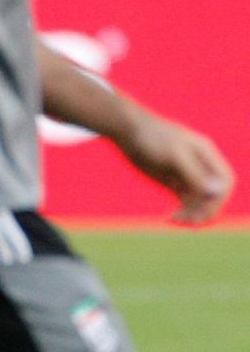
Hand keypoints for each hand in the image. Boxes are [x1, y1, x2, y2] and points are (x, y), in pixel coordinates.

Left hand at [117, 111, 234, 224]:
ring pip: (200, 201)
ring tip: (175, 219)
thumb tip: (216, 192)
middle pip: (213, 194)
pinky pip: (185, 202)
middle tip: (189, 220)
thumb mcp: (174, 154)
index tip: (204, 208)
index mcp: (206, 155)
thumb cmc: (151, 136)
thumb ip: (195, 173)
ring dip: (193, 214)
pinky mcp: (173, 182)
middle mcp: (200, 166)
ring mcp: (187, 175)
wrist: (126, 131)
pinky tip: (170, 217)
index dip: (219, 197)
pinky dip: (182, 212)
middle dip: (205, 209)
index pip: (225, 182)